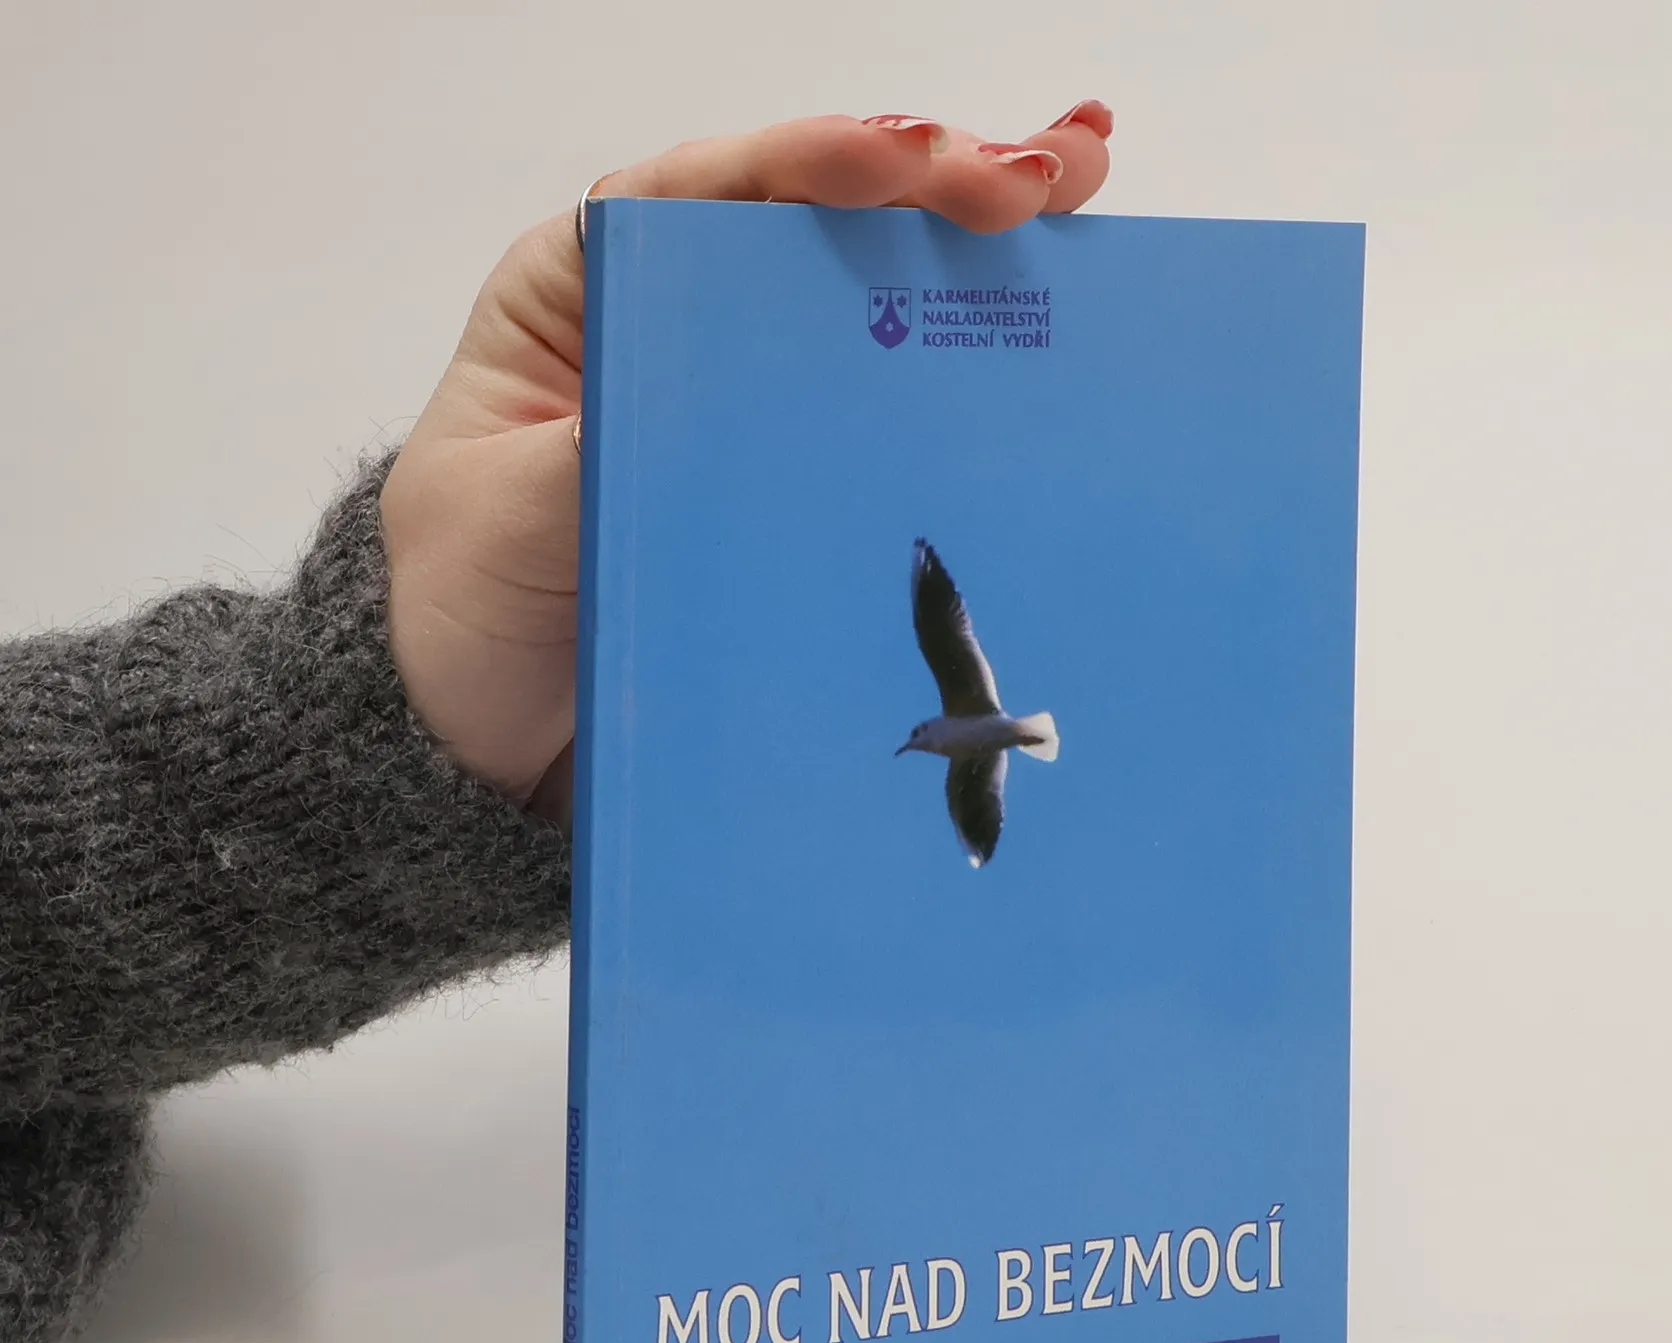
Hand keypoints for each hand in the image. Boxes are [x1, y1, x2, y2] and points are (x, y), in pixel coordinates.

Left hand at [379, 105, 1114, 821]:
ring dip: (981, 237)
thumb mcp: (508, 515)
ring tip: (1084, 181)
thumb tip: (703, 407)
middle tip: (1053, 170)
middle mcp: (685, 323)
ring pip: (874, 291)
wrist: (492, 732)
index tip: (908, 164)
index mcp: (590, 287)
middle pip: (820, 219)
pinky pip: (894, 404)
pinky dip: (975, 358)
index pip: (716, 192)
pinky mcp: (803, 478)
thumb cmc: (470, 604)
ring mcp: (756, 400)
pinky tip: (1058, 308)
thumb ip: (592, 452)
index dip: (818, 163)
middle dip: (938, 176)